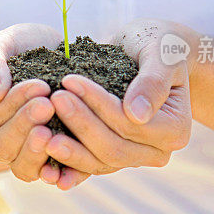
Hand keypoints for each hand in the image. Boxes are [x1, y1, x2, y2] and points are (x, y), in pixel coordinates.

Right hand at [0, 23, 64, 183]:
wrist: (51, 60)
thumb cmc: (20, 50)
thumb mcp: (1, 45)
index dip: (12, 104)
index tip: (40, 85)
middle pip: (2, 146)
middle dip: (25, 125)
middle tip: (49, 105)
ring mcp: (16, 158)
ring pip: (21, 167)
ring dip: (38, 151)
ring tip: (55, 132)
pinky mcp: (43, 164)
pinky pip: (46, 176)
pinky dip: (57, 173)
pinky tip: (67, 164)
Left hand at [46, 19, 195, 184]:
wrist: (148, 52)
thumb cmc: (158, 45)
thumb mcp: (161, 53)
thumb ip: (152, 81)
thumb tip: (136, 114)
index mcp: (174, 130)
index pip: (128, 123)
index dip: (98, 104)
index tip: (69, 81)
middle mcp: (157, 152)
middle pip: (112, 148)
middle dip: (80, 125)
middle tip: (52, 100)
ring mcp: (133, 158)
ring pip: (97, 162)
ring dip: (68, 148)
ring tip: (39, 130)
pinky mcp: (112, 157)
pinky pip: (88, 167)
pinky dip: (66, 167)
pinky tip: (42, 166)